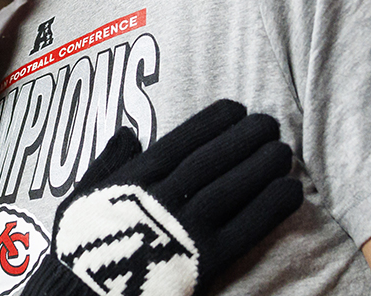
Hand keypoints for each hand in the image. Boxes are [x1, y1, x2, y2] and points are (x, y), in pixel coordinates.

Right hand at [27, 99, 301, 295]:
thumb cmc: (80, 251)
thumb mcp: (82, 198)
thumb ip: (107, 165)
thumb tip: (129, 133)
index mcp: (132, 180)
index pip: (181, 142)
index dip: (212, 123)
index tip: (236, 108)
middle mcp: (161, 199)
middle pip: (211, 160)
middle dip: (244, 138)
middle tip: (270, 123)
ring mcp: (184, 230)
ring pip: (231, 188)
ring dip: (261, 167)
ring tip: (284, 151)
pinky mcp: (203, 262)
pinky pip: (244, 230)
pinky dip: (270, 208)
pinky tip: (290, 191)